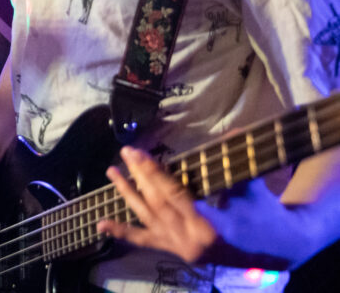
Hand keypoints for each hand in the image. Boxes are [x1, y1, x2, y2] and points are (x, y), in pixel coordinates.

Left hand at [98, 146, 301, 269]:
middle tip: (125, 153)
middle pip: (157, 203)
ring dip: (127, 194)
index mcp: (210, 226)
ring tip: (111, 172)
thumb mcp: (252, 188)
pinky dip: (123, 233)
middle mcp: (191, 241)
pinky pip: (146, 242)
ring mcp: (182, 249)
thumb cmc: (267, 214)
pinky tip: (102, 225)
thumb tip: (234, 129)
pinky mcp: (178, 252)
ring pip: (148, 218)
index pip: (173, 194)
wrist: (280, 249)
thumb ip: (236, 163)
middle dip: (139, 176)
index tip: (137, 152)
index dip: (153, 172)